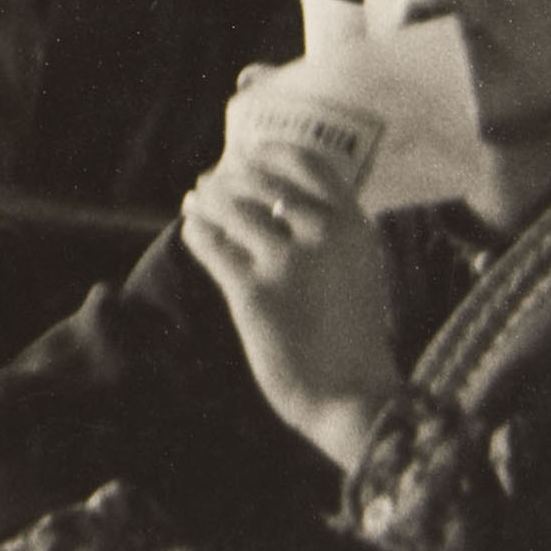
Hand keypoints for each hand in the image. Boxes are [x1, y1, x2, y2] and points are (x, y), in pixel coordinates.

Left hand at [180, 138, 400, 469]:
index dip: (270, 153)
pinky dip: (197, 233)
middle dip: (229, 177)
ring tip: (194, 202)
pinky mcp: (254, 294)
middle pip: (260, 180)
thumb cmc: (354, 338)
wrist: (356, 397)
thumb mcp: (358, 270)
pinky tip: (192, 231)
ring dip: (207, 201)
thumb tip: (278, 199)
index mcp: (355, 225)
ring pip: (230, 208)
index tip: (248, 154)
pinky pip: (213, 247)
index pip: (307, 163)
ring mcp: (288, 263)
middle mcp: (324, 234)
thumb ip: (330, 233)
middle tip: (210, 182)